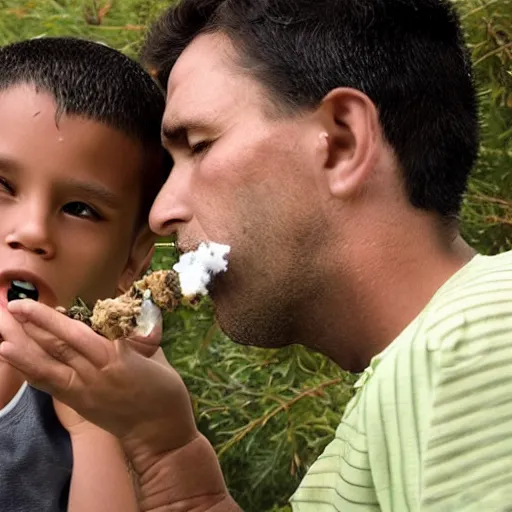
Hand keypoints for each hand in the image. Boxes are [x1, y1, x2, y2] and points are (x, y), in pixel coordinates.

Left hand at [0, 300, 198, 469]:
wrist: (159, 436)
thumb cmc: (166, 395)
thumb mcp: (158, 359)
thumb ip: (140, 339)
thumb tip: (132, 318)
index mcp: (119, 358)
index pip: (81, 332)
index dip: (56, 318)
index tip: (39, 303)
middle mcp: (96, 372)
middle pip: (59, 345)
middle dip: (35, 324)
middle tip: (12, 306)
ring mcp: (84, 391)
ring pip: (48, 366)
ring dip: (23, 348)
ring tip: (2, 332)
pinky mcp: (79, 404)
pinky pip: (50, 385)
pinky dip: (31, 370)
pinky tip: (14, 359)